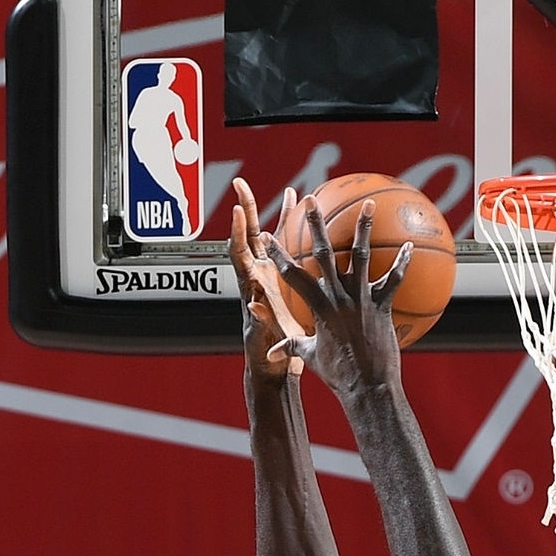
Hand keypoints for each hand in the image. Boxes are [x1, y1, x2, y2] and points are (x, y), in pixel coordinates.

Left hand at [230, 182, 309, 381]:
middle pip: (250, 236)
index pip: (239, 254)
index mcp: (252, 289)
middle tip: (243, 184)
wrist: (271, 371)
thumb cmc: (270, 359)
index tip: (237, 211)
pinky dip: (303, 235)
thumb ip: (263, 322)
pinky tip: (318, 223)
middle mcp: (258, 279)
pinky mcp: (288, 284)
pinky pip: (296, 253)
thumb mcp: (269, 340)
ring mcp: (272, 279)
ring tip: (295, 194)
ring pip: (276, 240)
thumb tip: (253, 306)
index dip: (237, 232)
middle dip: (247, 209)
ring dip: (283, 216)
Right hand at [270, 195, 410, 398]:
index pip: (292, 274)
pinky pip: (394, 280)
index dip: (278, 254)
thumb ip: (293, 346)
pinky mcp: (382, 307)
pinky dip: (402, 263)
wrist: (367, 388)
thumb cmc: (338, 376)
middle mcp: (337, 297)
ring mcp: (361, 300)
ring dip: (364, 228)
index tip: (268, 234)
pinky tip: (410, 246)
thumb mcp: (310, 358)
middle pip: (324, 253)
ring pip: (361, 256)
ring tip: (368, 204)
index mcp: (317, 307)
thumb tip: (272, 354)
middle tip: (312, 200)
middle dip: (315, 225)